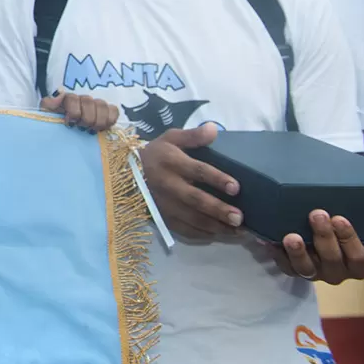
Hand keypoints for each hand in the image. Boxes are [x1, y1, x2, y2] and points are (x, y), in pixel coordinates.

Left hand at [41, 91, 118, 132]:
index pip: (73, 98)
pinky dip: (110, 120)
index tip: (69, 124)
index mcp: (66, 100)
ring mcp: (95, 105)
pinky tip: (102, 129)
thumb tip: (60, 92)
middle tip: (81, 129)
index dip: (73, 111)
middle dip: (86, 118)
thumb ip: (49, 104)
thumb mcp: (46, 116)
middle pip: (89, 101)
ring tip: (91, 131)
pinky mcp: (106, 113)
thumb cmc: (54, 127)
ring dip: (98, 120)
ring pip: (102, 105)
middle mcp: (81, 100)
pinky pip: (114, 111)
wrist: (62, 137)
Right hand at [138, 123, 242, 237]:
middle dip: (218, 209)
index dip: (217, 179)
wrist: (124, 173)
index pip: (197, 170)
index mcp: (171, 162)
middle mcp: (167, 184)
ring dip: (215, 226)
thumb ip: (192, 136)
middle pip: (195, 199)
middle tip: (239, 216)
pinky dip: (203, 234)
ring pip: (191, 218)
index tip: (236, 187)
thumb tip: (214, 129)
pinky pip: (184, 229)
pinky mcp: (162, 217)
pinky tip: (220, 234)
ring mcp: (163, 204)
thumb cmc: (155, 154)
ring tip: (237, 230)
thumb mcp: (170, 138)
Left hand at [270, 211, 363, 282]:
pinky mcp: (294, 267)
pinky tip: (268, 241)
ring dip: (298, 252)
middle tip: (317, 214)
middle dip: (324, 238)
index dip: (349, 240)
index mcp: (359, 266)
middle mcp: (336, 273)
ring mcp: (314, 271)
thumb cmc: (358, 233)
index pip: (357, 258)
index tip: (340, 218)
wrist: (333, 231)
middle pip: (331, 261)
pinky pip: (284, 265)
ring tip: (291, 236)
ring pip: (306, 268)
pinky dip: (276, 254)